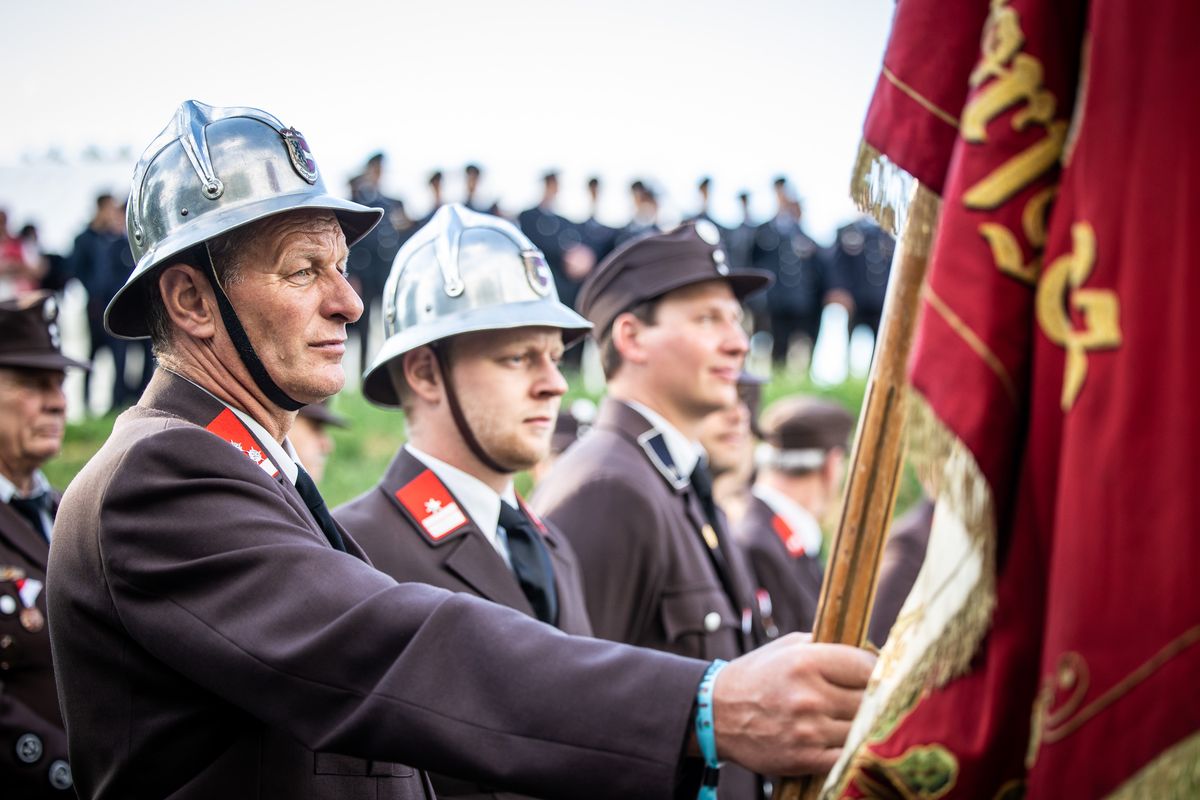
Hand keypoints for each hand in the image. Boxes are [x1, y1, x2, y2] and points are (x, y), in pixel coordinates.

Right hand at [712, 633, 875, 774]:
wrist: (717, 713)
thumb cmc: (757, 675)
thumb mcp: (788, 647)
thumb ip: (827, 645)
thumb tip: (871, 651)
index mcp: (806, 661)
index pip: (867, 666)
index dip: (878, 670)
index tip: (878, 673)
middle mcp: (809, 696)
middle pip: (870, 699)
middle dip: (873, 697)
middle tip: (871, 697)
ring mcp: (808, 730)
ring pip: (863, 729)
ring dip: (865, 724)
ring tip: (859, 717)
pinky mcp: (806, 758)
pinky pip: (849, 755)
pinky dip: (854, 748)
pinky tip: (848, 739)